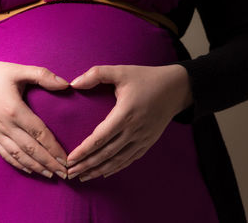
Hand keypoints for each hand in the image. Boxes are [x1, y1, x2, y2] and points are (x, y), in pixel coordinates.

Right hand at [0, 58, 69, 178]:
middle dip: (49, 163)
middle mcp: (5, 125)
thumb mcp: (18, 69)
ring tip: (50, 175)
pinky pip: (3, 153)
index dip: (53, 148)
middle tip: (64, 173)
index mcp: (15, 110)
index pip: (39, 133)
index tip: (66, 158)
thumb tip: (66, 84)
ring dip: (35, 167)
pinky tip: (29, 170)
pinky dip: (17, 163)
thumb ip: (43, 75)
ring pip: (18, 155)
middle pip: (31, 149)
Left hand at [65, 64, 193, 180]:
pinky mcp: (148, 142)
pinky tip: (104, 173)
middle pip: (106, 154)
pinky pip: (130, 159)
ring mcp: (142, 139)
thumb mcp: (121, 71)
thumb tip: (74, 83)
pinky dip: (116, 168)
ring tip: (83, 177)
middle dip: (86, 165)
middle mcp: (134, 130)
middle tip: (70, 173)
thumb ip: (96, 74)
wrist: (177, 88)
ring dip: (98, 170)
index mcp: (125, 114)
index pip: (100, 138)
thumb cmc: (146, 78)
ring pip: (117, 160)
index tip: (69, 159)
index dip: (83, 151)